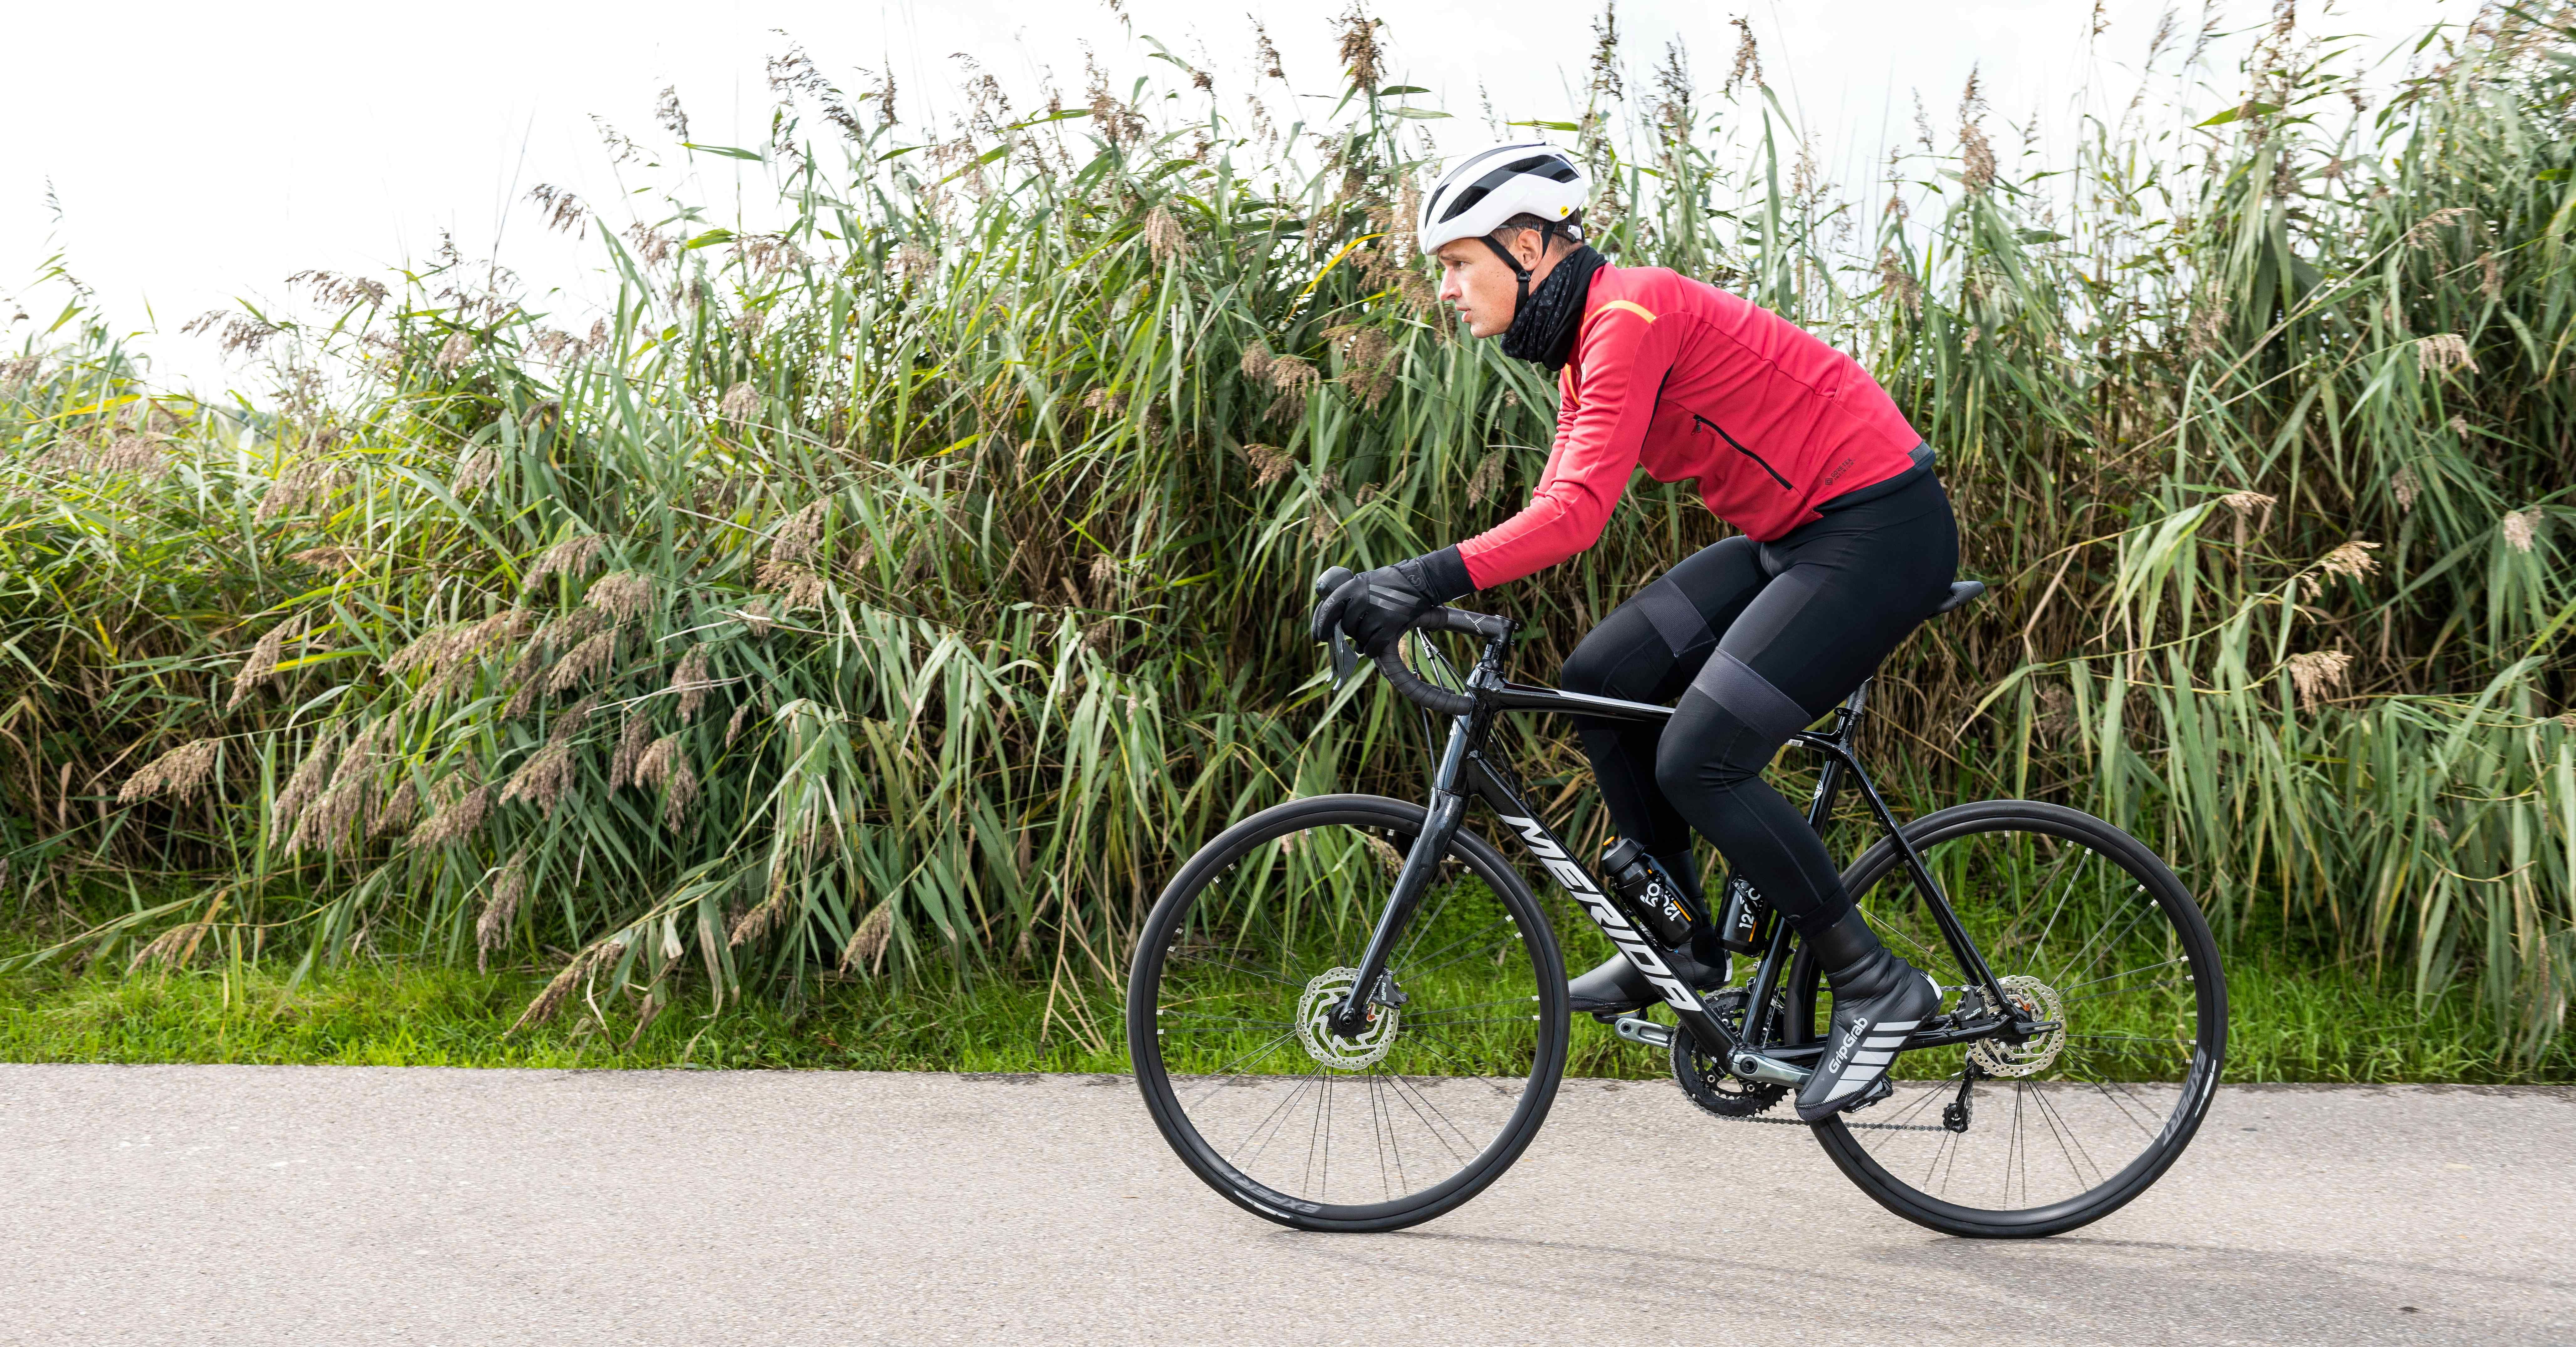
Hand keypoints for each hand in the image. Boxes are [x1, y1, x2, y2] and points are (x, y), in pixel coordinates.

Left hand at [1309, 549, 1473, 656]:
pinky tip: (1376, 645)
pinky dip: (1372, 649)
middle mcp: (1361, 599)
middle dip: (1351, 631)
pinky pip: (1373, 645)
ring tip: (1373, 631)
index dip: (1321, 624)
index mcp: (1352, 587)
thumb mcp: (1362, 583)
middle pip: (1346, 626)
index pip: (1328, 608)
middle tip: (1360, 627)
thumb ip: (1346, 599)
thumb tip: (1331, 624)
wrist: (1417, 582)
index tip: (1318, 636)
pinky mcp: (1390, 624)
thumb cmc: (1386, 585)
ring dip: (1364, 639)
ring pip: (1360, 637)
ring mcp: (1376, 612)